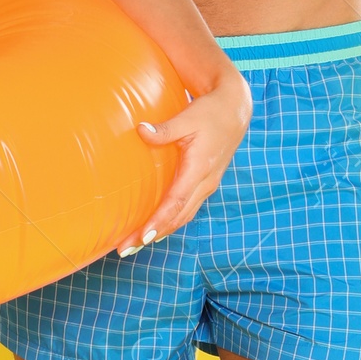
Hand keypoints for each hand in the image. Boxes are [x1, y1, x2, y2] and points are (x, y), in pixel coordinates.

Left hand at [119, 64, 251, 251]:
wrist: (234, 111)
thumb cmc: (210, 113)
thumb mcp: (187, 118)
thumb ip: (163, 129)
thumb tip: (140, 131)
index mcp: (200, 169)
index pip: (176, 202)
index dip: (159, 221)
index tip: (143, 237)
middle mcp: (205, 183)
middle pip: (177, 217)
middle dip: (152, 235)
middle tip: (126, 248)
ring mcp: (207, 186)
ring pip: (183, 217)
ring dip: (161, 232)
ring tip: (135, 244)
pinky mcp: (205, 185)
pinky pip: (187, 209)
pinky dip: (170, 222)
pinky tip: (155, 228)